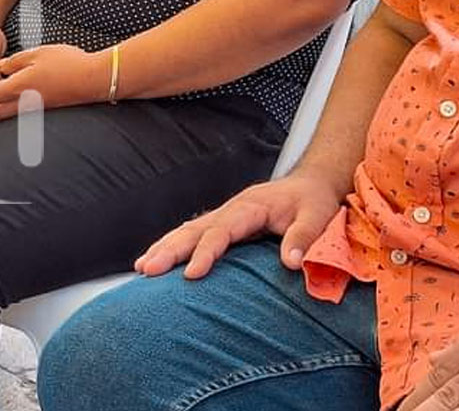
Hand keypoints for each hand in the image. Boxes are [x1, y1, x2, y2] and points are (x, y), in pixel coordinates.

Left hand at [0, 42, 107, 125]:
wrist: (94, 79)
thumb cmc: (68, 64)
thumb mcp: (36, 54)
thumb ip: (14, 63)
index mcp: (20, 86)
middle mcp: (24, 102)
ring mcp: (34, 108)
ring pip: (4, 115)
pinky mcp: (43, 109)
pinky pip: (17, 114)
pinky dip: (3, 113)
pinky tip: (2, 110)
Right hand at [134, 166, 345, 279]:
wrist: (311, 184)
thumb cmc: (312, 201)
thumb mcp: (316, 216)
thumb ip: (303, 237)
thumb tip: (291, 262)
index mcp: (250, 207)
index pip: (221, 231)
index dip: (205, 252)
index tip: (191, 274)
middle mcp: (231, 210)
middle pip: (194, 229)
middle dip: (169, 249)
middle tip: (147, 270)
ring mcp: (225, 216)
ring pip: (188, 230)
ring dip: (165, 247)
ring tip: (142, 267)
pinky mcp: (223, 224)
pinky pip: (193, 233)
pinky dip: (173, 245)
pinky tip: (156, 258)